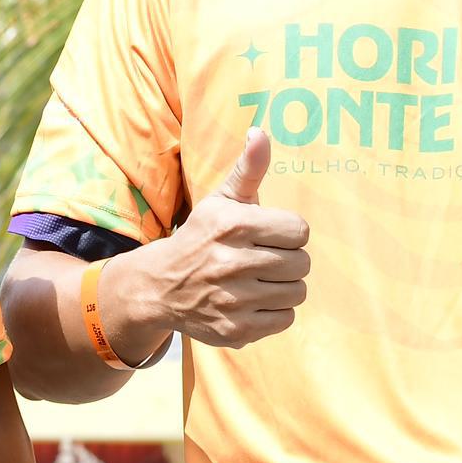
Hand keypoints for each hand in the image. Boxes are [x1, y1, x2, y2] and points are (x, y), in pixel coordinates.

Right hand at [114, 129, 308, 354]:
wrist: (159, 287)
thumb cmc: (200, 237)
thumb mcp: (220, 201)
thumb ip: (247, 169)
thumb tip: (261, 132)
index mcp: (233, 226)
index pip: (299, 231)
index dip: (288, 233)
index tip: (269, 236)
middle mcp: (232, 263)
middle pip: (302, 263)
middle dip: (288, 260)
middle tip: (265, 259)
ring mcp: (233, 300)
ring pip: (297, 292)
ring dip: (284, 286)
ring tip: (261, 280)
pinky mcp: (236, 330)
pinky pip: (285, 319)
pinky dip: (275, 312)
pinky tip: (254, 302)